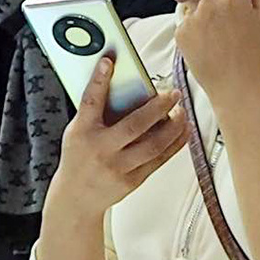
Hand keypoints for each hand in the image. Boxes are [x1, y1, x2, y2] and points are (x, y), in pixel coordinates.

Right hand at [46, 55, 186, 218]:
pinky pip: (159, 159)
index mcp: (83, 133)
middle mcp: (100, 150)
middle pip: (134, 125)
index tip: (109, 61)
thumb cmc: (79, 158)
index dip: (99, 81)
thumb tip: (125, 86)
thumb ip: (96, 112)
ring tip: (181, 111)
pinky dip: (175, 143)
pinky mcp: (132, 180)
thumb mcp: (77, 132)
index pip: (90, 102)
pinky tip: (183, 130)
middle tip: (173, 93)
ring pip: (153, 145)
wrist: (76, 198)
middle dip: (158, 107)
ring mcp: (117, 167)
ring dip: (173, 126)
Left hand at [175, 0, 259, 107]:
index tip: (244, 2)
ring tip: (220, 36)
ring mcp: (191, 17)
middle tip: (233, 25)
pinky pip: (188, 20)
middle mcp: (207, 3)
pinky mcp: (179, 32)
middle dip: (224, 0)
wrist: (235, 87)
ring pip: (200, 4)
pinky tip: (208, 43)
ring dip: (208, 12)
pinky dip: (196, 27)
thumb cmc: (254, 54)